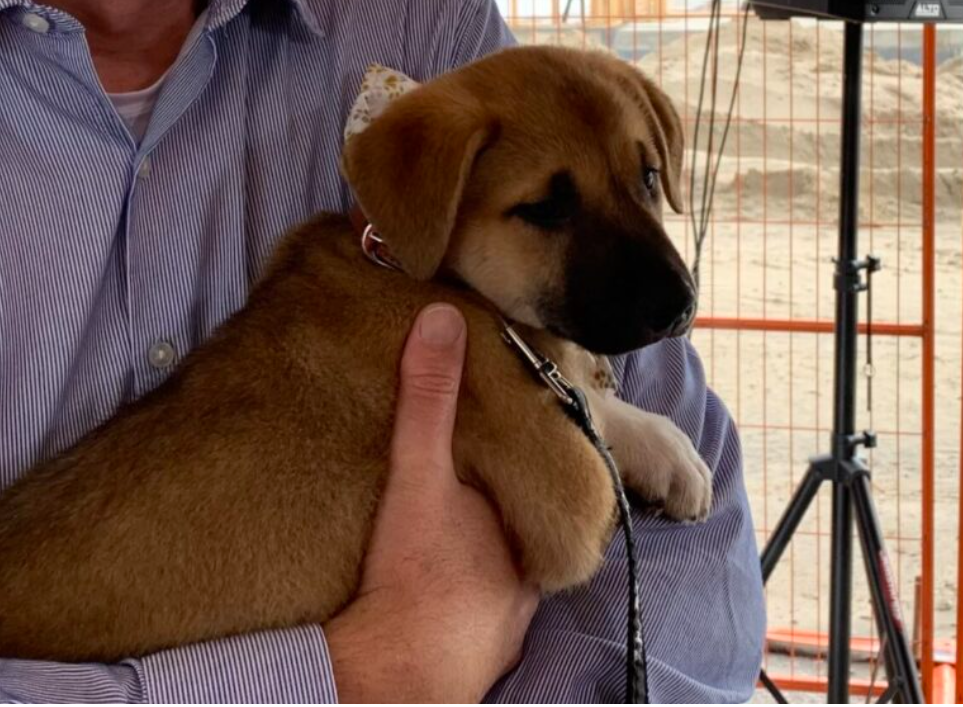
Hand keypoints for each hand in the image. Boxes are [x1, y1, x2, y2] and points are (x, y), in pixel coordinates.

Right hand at [325, 303, 538, 702]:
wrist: (392, 673)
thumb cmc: (413, 571)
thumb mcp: (417, 474)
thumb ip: (427, 401)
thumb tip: (443, 316)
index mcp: (523, 531)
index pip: (544, 492)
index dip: (530, 472)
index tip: (506, 458)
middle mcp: (528, 580)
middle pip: (524, 536)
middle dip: (502, 518)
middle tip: (470, 503)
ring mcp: (509, 624)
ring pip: (509, 582)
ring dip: (487, 566)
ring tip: (455, 549)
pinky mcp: (482, 657)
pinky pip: (486, 624)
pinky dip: (470, 609)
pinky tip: (441, 600)